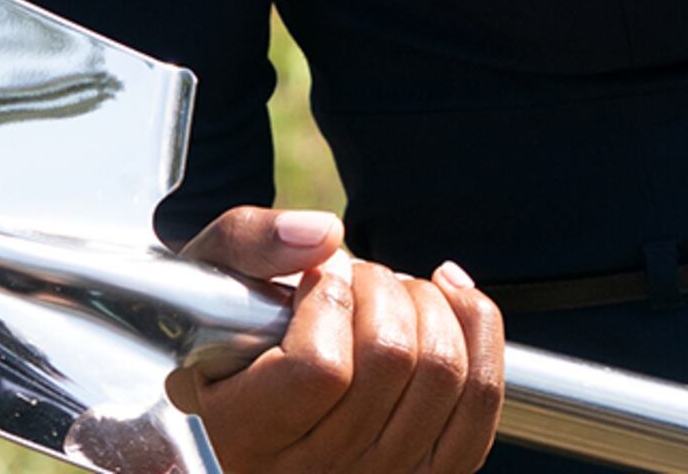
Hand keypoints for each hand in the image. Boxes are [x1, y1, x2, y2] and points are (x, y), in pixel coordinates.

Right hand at [167, 208, 504, 473]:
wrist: (249, 388)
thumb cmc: (226, 327)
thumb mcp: (205, 276)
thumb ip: (249, 242)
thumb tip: (325, 237)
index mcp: (241, 436)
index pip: (319, 368)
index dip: (331, 300)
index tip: (318, 278)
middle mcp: (311, 473)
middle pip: (391, 359)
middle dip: (382, 289)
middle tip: (355, 279)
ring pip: (443, 371)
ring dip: (426, 305)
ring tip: (389, 295)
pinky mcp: (434, 469)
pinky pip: (481, 393)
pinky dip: (474, 325)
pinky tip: (445, 296)